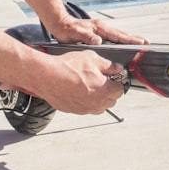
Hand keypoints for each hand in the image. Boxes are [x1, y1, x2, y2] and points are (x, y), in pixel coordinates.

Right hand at [6, 50, 126, 114]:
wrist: (47, 76)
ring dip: (99, 99)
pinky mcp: (74, 110)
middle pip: (111, 100)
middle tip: (103, 81)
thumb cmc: (68, 67)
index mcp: (104, 90)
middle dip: (110, 91)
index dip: (118, 82)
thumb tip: (117, 68)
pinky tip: (80, 90)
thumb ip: (108, 65)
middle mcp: (96, 103)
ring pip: (99, 107)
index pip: (120, 90)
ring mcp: (85, 109)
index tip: (114, 77)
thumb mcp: (92, 59)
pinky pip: (86, 108)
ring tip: (91, 86)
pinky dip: (87, 101)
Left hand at [50, 15, 148, 45]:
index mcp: (100, 28)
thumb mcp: (75, 34)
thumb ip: (86, 38)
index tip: (141, 43)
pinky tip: (125, 43)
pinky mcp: (100, 32)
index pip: (118, 35)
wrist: (59, 23)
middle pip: (122, 34)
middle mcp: (103, 28)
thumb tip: (99, 41)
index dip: (130, 40)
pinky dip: (123, 39)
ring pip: (119, 34)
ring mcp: (102, 29)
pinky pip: (114, 36)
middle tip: (147, 43)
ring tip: (141, 43)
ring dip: (130, 38)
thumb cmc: (66, 30)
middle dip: (135, 38)